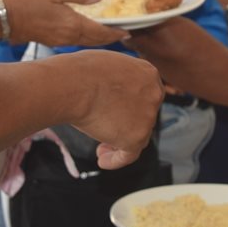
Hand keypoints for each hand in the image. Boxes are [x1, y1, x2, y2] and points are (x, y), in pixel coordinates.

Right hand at [3, 0, 127, 47]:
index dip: (116, 33)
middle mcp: (69, 36)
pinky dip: (87, 38)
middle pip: (96, 40)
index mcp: (73, 24)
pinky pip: (76, 41)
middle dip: (111, 38)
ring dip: (100, 39)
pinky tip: (88, 32)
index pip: (101, 32)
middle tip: (124, 34)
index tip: (129, 31)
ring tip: (110, 33)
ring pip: (87, 42)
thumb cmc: (29, 1)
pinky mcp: (53, 41)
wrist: (6, 17)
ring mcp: (60, 41)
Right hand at [63, 50, 162, 168]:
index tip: (116, 113)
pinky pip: (129, 155)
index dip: (131, 108)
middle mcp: (154, 95)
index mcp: (148, 74)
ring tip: (100, 149)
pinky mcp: (137, 138)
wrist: (73, 85)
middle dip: (126, 125)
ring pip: (136, 136)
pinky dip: (116, 160)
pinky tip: (102, 161)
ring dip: (119, 143)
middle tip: (108, 132)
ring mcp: (147, 117)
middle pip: (143, 116)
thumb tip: (111, 92)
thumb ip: (118, 79)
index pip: (145, 95)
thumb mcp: (107, 65)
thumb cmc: (80, 72)